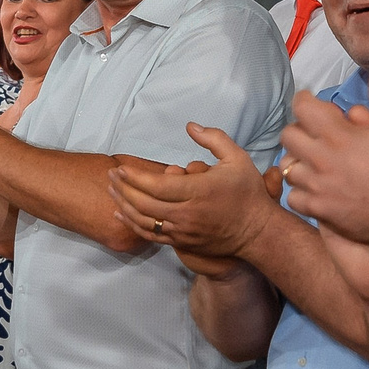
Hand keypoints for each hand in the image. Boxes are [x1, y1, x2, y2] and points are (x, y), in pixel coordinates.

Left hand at [108, 123, 280, 259]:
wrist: (257, 232)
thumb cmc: (248, 193)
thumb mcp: (237, 158)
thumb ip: (213, 139)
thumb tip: (190, 126)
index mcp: (199, 191)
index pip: (157, 185)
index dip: (134, 177)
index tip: (120, 167)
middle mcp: (187, 213)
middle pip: (144, 203)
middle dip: (123, 188)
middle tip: (111, 176)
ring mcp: (183, 231)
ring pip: (143, 221)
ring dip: (123, 205)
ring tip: (111, 191)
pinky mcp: (182, 242)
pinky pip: (151, 235)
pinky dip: (132, 224)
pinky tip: (121, 213)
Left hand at [280, 74, 368, 247]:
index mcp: (338, 135)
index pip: (302, 107)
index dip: (304, 101)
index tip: (311, 103)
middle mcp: (320, 158)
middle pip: (287, 135)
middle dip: (299, 130)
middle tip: (314, 135)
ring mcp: (315, 185)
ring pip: (287, 166)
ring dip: (299, 162)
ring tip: (316, 163)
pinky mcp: (315, 208)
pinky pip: (292, 195)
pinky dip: (301, 191)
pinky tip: (318, 187)